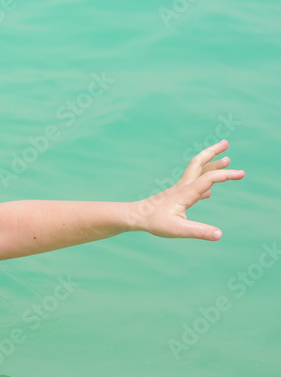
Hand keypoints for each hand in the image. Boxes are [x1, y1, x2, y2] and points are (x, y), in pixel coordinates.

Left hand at [129, 140, 244, 240]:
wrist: (135, 217)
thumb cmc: (154, 222)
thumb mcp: (177, 229)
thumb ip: (198, 231)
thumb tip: (219, 235)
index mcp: (187, 192)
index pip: (210, 178)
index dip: (226, 175)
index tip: (241, 174)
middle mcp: (183, 187)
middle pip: (199, 163)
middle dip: (213, 152)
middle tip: (226, 142)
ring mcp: (179, 190)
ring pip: (196, 171)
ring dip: (211, 163)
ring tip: (226, 159)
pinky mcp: (175, 196)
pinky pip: (193, 185)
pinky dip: (204, 182)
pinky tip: (209, 192)